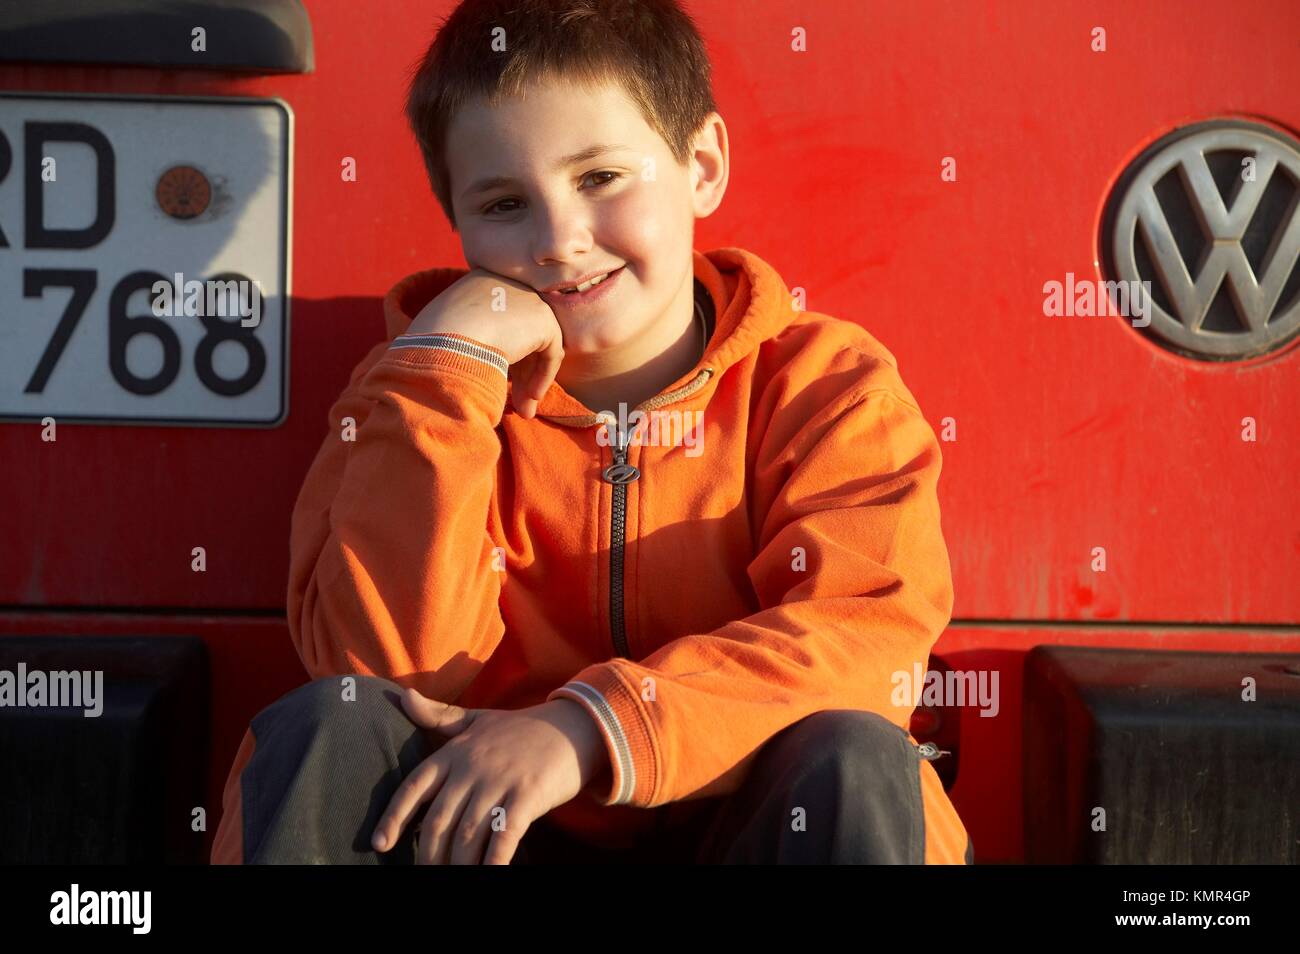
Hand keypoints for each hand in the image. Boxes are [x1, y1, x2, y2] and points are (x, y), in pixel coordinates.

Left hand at [371, 690, 607, 864]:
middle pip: (438, 821)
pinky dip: (493, 862)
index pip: (415, 785)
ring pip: (467, 834)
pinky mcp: (527, 796)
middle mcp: (472, 767)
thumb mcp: (477, 718)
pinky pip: (504, 837)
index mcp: (456, 750)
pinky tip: (488, 874)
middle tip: (425, 873)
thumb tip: (404, 697)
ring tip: (452, 879)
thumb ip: (439, 714)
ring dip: (457, 864)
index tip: (379, 843)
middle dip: (428, 854)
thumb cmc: (520, 728)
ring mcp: (500, 781)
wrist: (573, 726)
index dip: (394, 816)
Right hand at [406, 267, 564, 419]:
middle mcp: (505, 283)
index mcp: (479, 283)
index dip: (499, 354)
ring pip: (536, 344)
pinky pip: (550, 352)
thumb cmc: (431, 344)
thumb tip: (474, 362)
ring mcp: (527, 297)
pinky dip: (542, 377)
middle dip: (519, 372)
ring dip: (530, 379)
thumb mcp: (442, 333)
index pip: (498, 321)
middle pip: (519, 333)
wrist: (445, 342)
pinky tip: (529, 399)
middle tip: (515, 403)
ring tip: (523, 411)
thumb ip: (463, 338)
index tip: (492, 378)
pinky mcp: (542, 318)